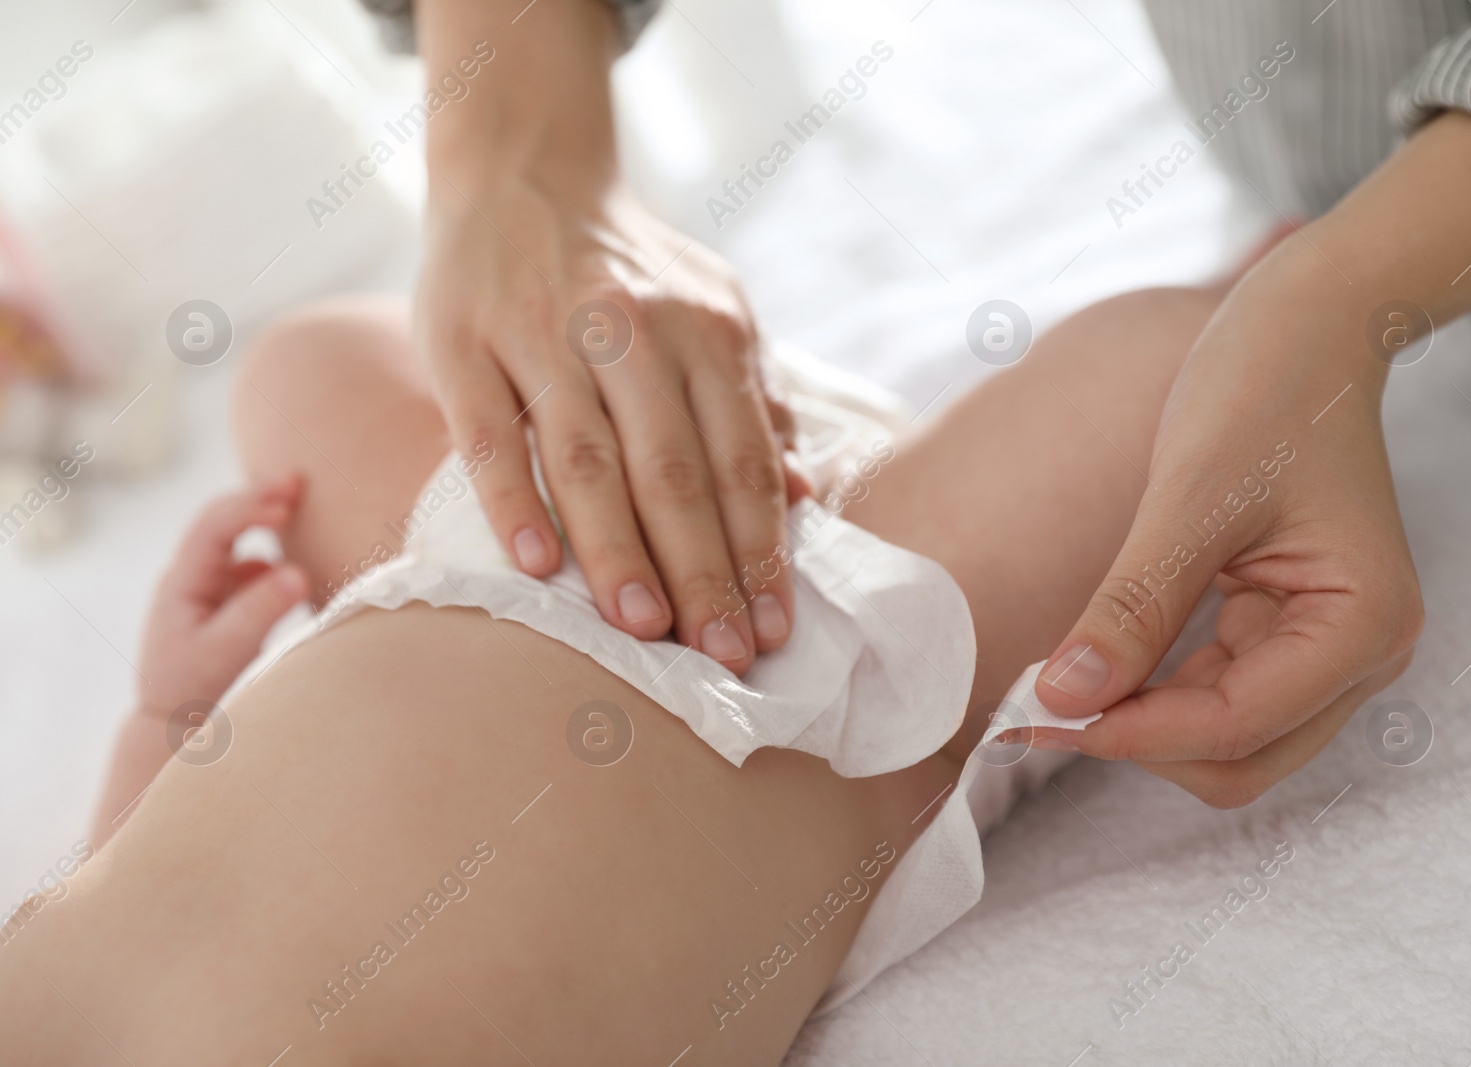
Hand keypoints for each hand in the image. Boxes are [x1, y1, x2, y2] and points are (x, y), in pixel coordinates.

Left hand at [135, 477, 308, 718]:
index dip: (250, 507)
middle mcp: (191, 576)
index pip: (214, 527)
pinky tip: (294, 564)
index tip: (288, 502)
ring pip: (235, 538)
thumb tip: (298, 571)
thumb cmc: (193, 690)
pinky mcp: (223, 603)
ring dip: (264, 520)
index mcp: (183, 581)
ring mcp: (206, 588)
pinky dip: (271, 553)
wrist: (173, 723)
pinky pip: (248, 565)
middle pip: (220, 520)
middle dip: (258, 497)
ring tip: (299, 508)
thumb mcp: (225, 653)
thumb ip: (259, 612)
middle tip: (298, 481)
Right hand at [417, 179, 793, 675]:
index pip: (742, 461)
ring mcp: (543, 333)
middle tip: (719, 659)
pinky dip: (512, 501)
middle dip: (703, 573)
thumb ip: (756, 399)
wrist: (521, 172)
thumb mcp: (713, 312)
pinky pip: (491, 434)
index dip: (760, 551)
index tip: (773, 631)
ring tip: (642, 632)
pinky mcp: (464, 342)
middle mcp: (632, 329)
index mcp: (707, 329)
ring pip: (588, 460)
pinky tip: (536, 568)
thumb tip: (805, 491)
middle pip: (675, 472)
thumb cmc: (631, 271)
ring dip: (617, 552)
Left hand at [1032, 111, 1470, 806]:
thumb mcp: (1191, 498)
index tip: (1037, 713)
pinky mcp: (1289, 630)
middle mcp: (1362, 653)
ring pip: (1226, 741)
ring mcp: (1329, 648)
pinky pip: (1217, 694)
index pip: (1238, 727)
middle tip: (1032, 709)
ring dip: (1140, 726)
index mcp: (1363, 623)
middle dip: (1137, 742)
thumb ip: (1134, 607)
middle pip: (1240, 759)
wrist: (1306, 327)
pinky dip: (1153, 692)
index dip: (1132, 734)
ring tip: (1050, 688)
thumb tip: (1063, 697)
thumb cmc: (1264, 388)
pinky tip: (1090, 665)